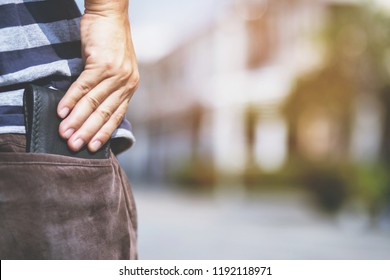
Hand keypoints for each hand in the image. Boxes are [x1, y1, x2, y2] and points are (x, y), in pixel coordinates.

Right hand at [57, 5, 138, 151]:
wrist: (110, 15)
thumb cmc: (110, 43)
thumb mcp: (115, 69)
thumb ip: (107, 89)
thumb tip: (90, 110)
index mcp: (130, 87)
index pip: (117, 116)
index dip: (104, 133)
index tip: (93, 148)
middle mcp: (126, 83)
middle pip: (105, 113)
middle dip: (89, 132)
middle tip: (75, 146)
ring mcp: (115, 73)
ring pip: (93, 102)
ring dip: (77, 120)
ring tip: (65, 133)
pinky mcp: (101, 63)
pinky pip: (84, 86)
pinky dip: (72, 100)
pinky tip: (62, 111)